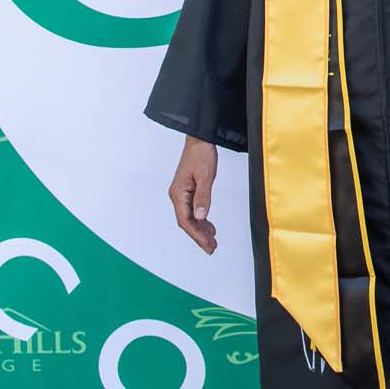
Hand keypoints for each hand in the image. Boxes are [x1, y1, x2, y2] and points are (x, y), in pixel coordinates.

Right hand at [168, 137, 217, 254]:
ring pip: (190, 218)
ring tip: (212, 241)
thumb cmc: (201, 155)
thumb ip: (203, 197)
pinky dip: (201, 220)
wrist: (200, 140)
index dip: (196, 235)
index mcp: (178, 193)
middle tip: (212, 248)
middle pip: (187, 222)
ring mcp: (182, 194)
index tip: (207, 244)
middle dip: (199, 236)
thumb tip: (201, 217)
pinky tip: (209, 226)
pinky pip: (193, 210)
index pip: (185, 220)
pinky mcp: (188, 191)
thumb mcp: (205, 177)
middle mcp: (177, 195)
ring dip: (200, 230)